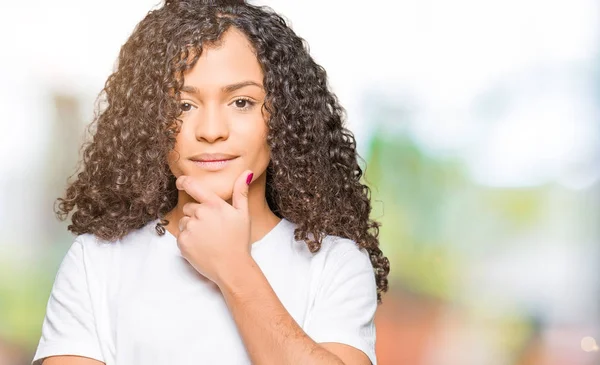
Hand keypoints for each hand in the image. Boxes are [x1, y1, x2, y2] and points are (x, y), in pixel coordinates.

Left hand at [176, 169, 253, 285]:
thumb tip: (246, 172)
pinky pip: (181, 235)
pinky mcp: (183, 242)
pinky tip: (201, 246)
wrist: (232, 267)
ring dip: (191, 227)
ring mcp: (190, 228)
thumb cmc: (239, 241)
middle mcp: (200, 213)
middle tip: (211, 228)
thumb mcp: (243, 214)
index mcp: (214, 204)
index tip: (180, 182)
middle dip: (196, 214)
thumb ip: (241, 192)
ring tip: (207, 238)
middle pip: (189, 207)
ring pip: (184, 221)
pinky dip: (188, 240)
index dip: (183, 181)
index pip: (192, 185)